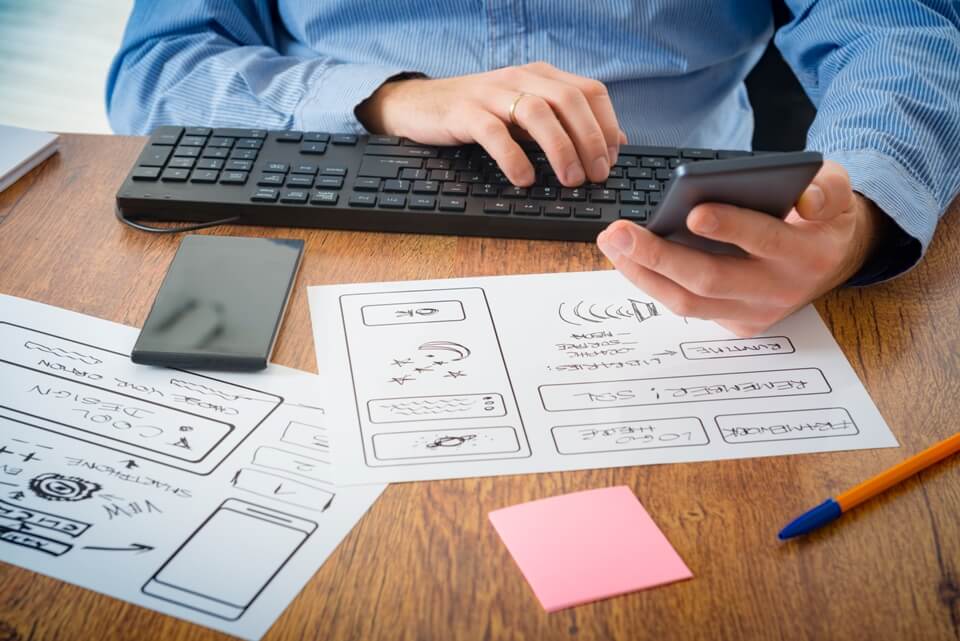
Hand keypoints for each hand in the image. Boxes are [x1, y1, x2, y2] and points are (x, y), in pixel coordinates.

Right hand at [356, 62, 625, 186]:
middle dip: (589, 140)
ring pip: (537, 112)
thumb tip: (615, 143)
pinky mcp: (464, 112)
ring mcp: (491, 93)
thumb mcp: (526, 114)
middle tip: (595, 176)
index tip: (611, 160)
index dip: (606, 126)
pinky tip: (524, 179)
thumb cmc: (478, 113)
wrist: (418, 105)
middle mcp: (520, 78)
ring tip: (569, 180)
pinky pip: (494, 132)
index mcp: (541, 76)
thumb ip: (565, 124)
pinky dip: (514, 158)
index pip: (589, 91)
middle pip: (569, 100)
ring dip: (560, 149)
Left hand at [596, 160, 885, 336]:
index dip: (731, 227)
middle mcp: (780, 290)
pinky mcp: (737, 324)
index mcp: (808, 253)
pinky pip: (687, 308)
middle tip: (619, 232)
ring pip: (689, 302)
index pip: (766, 241)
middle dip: (660, 255)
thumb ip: (826, 189)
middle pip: (711, 279)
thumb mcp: (837, 189)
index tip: (694, 212)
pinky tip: (628, 258)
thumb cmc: (820, 216)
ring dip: (643, 274)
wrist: (834, 258)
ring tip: (612, 243)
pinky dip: (653, 283)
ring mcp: (755, 313)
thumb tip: (805, 200)